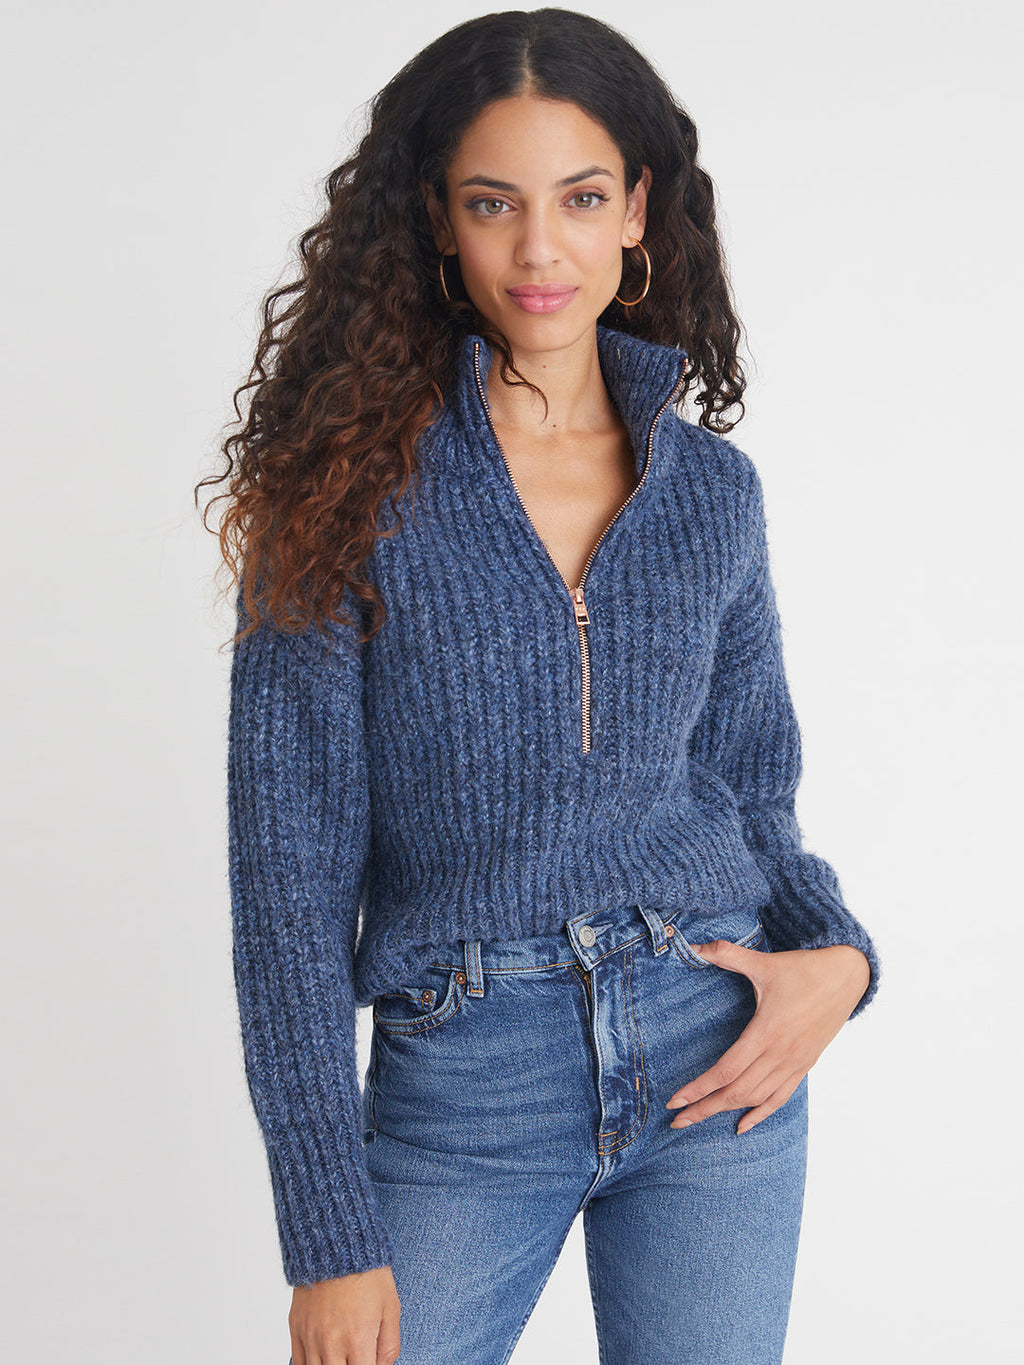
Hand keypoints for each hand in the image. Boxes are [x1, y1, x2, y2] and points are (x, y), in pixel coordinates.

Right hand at [289, 1265, 400, 1364]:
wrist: (336, 1243)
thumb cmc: (367, 1273)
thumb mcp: (391, 1307)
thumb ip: (390, 1346)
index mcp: (358, 1338)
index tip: (370, 1361)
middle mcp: (331, 1342)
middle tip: (356, 1358)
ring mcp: (311, 1336)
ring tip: (341, 1357)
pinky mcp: (296, 1327)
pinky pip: (298, 1363)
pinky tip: (322, 1361)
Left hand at [665, 942, 870, 1135]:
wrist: (847, 977)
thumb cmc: (804, 969)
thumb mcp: (764, 962)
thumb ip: (727, 954)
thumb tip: (694, 946)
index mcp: (767, 1031)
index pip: (726, 1070)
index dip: (699, 1088)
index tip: (675, 1101)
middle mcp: (780, 1054)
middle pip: (736, 1091)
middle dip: (704, 1108)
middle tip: (677, 1121)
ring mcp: (794, 1063)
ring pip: (756, 1098)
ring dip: (726, 1111)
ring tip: (699, 1119)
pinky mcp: (805, 1065)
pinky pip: (780, 1098)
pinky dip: (761, 1114)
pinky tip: (743, 1126)